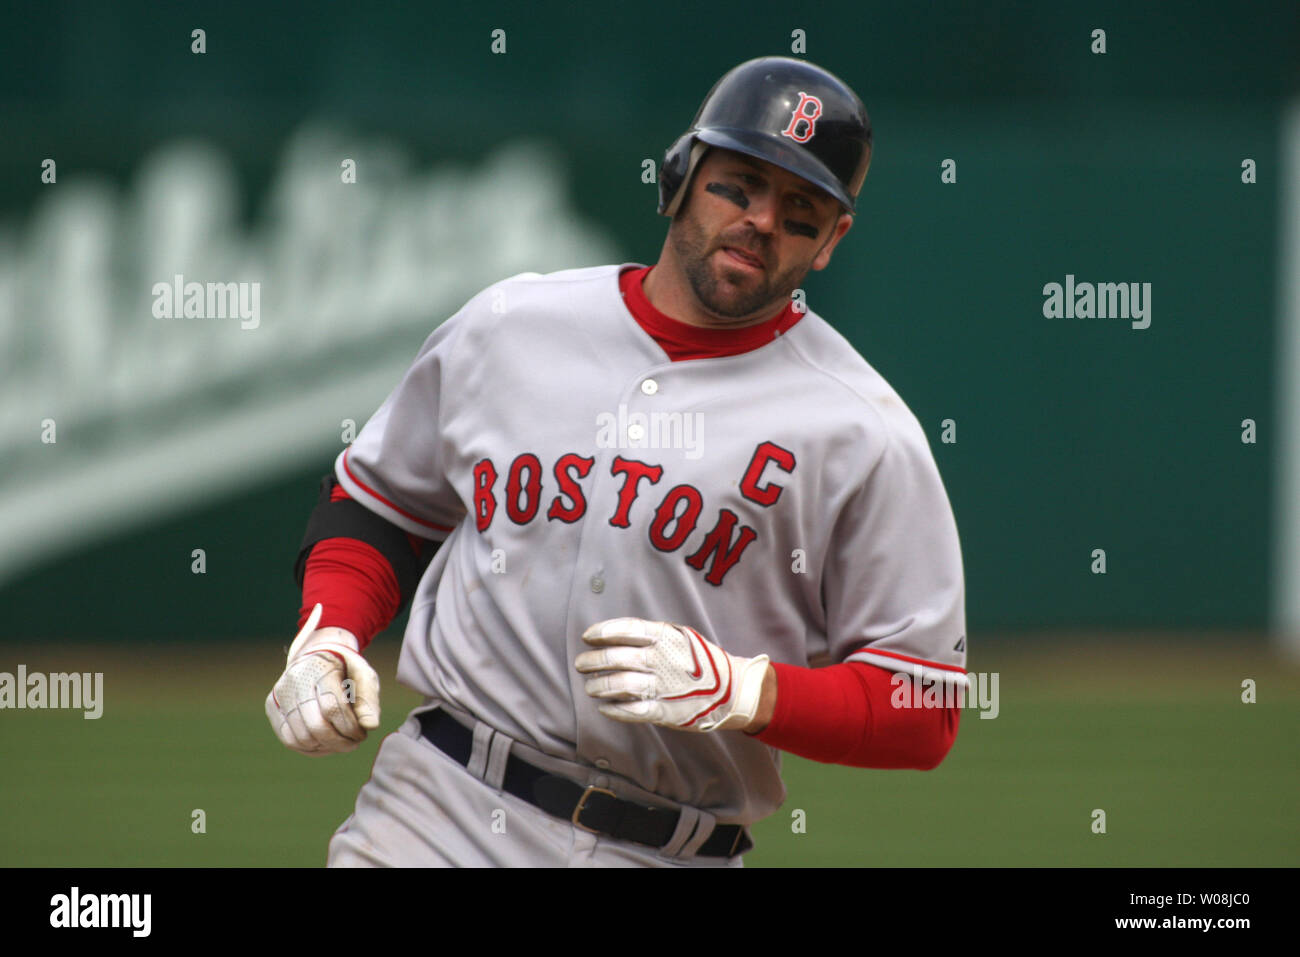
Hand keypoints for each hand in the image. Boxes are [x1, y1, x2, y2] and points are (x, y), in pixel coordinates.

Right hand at [265, 604, 380, 754]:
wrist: (318, 655)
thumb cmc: (345, 669)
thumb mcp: (364, 676)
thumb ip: (369, 700)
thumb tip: (371, 726)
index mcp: (320, 667)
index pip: (332, 708)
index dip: (349, 727)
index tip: (363, 734)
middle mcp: (295, 679)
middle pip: (315, 725)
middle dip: (339, 741)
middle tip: (354, 743)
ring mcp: (280, 693)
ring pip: (301, 736)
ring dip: (326, 747)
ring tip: (342, 743)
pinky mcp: (272, 707)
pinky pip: (288, 739)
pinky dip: (310, 748)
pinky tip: (326, 745)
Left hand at [576, 617, 769, 731]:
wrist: (732, 690)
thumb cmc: (702, 661)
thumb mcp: (682, 636)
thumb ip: (652, 635)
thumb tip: (615, 635)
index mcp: (665, 637)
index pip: (625, 629)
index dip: (602, 633)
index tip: (588, 637)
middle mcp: (661, 659)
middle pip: (615, 658)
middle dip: (592, 661)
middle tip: (582, 664)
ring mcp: (662, 686)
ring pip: (617, 685)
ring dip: (598, 686)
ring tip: (591, 686)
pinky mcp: (664, 710)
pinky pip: (631, 710)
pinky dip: (614, 709)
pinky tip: (605, 707)